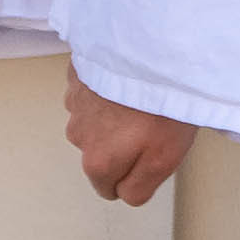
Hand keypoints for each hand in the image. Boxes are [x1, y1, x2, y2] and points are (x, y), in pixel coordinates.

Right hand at [63, 71, 194, 209]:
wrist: (148, 46)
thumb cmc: (159, 103)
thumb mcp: (164, 159)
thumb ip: (140, 186)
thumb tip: (128, 193)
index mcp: (98, 162)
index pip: (112, 189)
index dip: (137, 175)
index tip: (152, 155)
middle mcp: (78, 136)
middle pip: (103, 153)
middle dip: (123, 144)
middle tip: (151, 123)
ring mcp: (75, 103)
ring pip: (97, 122)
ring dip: (115, 115)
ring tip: (141, 97)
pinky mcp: (78, 74)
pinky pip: (93, 92)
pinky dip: (107, 89)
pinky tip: (128, 78)